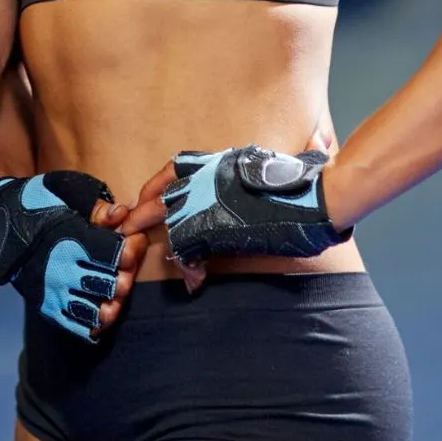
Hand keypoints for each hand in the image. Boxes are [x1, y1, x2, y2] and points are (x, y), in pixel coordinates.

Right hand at [0, 171, 143, 340]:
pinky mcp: (45, 304)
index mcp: (70, 238)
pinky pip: (72, 324)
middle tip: (124, 277)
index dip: (128, 252)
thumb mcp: (64, 192)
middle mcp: (62, 267)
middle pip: (106, 284)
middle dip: (121, 281)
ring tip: (113, 301)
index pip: (111, 253)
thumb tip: (121, 215)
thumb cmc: (38, 203)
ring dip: (108, 307)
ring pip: (91, 310)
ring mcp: (53, 289)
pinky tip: (99, 320)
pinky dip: (89, 326)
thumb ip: (94, 206)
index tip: (132, 248)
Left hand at [119, 146, 348, 276]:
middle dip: (143, 217)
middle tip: (126, 230)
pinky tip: (193, 277)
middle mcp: (207, 180)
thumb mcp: (261, 166)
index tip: (139, 201)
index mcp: (215, 164)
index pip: (171, 170)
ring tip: (167, 262)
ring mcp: (210, 204)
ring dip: (170, 246)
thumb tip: (249, 171)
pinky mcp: (216, 230)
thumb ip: (242, 172)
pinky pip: (190, 248)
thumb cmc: (297, 182)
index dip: (152, 188)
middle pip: (163, 201)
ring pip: (173, 226)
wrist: (314, 200)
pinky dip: (189, 264)